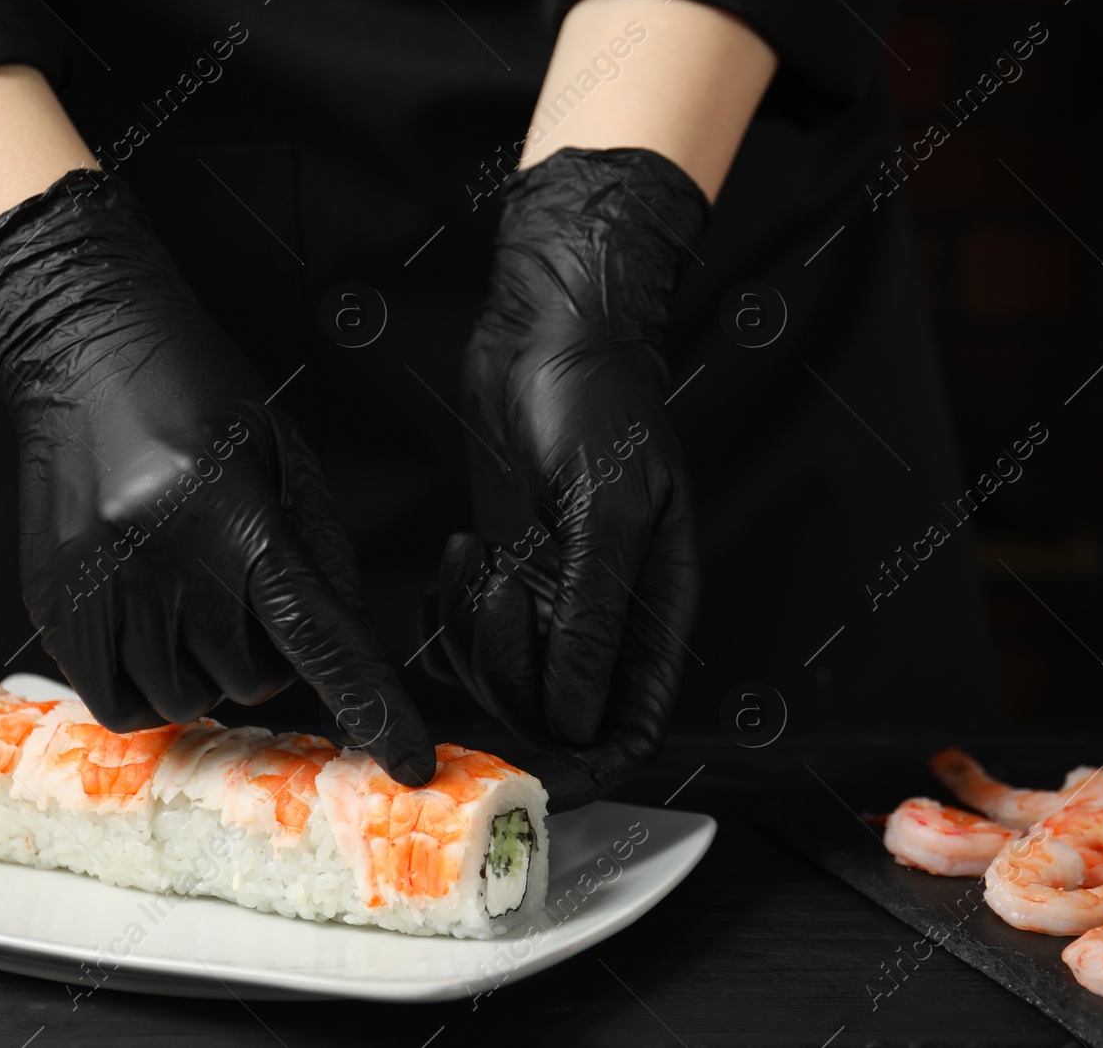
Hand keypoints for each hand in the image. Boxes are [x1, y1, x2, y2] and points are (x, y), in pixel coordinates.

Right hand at [0, 169, 433, 785]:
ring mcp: (98, 583)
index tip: (412, 763)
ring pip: (189, 698)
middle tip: (244, 587)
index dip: (371, 702)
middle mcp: (161, 557)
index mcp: (233, 512)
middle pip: (254, 677)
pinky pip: (119, 702)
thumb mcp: (284, 452)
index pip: (316, 632)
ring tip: (193, 594)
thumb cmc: (198, 391)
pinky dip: (151, 687)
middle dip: (268, 651)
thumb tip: (348, 642)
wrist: (78, 343)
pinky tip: (155, 628)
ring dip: (209, 668)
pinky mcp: (50, 599)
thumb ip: (320, 550)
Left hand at [422, 148, 706, 810]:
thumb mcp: (610, 508)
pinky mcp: (501, 568)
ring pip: (502, 678)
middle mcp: (602, 617)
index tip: (536, 773)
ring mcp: (548, 596)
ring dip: (474, 638)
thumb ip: (596, 616)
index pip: (632, 727)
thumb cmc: (598, 402)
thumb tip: (581, 718)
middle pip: (554, 712)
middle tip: (494, 594)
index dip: (590, 766)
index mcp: (654, 609)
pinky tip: (460, 553)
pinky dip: (448, 616)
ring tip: (479, 558)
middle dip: (511, 677)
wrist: (549, 329)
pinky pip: (466, 636)